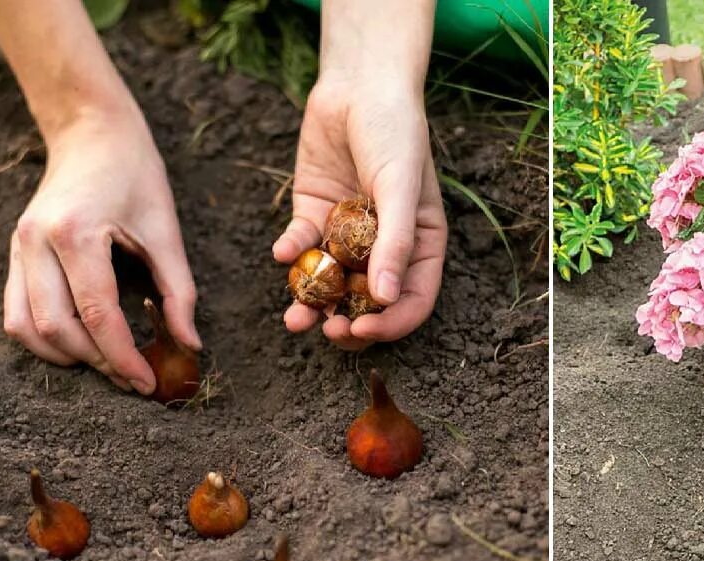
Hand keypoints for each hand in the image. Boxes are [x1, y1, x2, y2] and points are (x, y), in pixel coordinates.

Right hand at [3, 111, 200, 393]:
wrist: (92, 132)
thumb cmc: (135, 174)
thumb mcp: (166, 229)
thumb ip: (179, 291)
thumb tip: (189, 344)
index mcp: (76, 233)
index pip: (97, 314)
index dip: (123, 356)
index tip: (148, 383)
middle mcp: (36, 242)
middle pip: (57, 327)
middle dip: (97, 362)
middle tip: (135, 378)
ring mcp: (18, 247)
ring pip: (26, 327)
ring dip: (66, 356)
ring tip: (109, 364)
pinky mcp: (15, 253)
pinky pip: (17, 311)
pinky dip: (46, 337)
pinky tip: (83, 343)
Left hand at [272, 78, 446, 350]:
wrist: (359, 86)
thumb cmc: (395, 133)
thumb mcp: (400, 188)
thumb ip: (395, 243)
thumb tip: (386, 299)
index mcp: (420, 246)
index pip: (411, 300)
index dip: (390, 324)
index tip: (361, 330)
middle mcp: (385, 247)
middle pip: (368, 302)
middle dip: (347, 322)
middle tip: (327, 331)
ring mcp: (348, 234)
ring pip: (330, 283)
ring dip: (312, 303)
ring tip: (295, 317)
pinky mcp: (314, 214)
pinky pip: (302, 246)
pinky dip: (291, 253)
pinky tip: (283, 251)